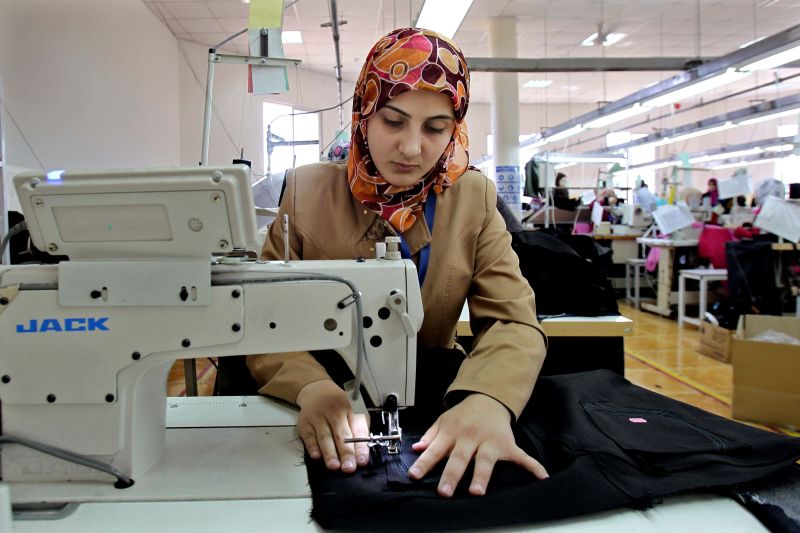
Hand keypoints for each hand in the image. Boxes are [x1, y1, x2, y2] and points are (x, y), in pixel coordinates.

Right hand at [295, 380, 369, 472]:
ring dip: (329, 453)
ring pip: (324, 437)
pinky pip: (308, 437)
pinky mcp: (305, 423)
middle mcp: (333, 411)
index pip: (357, 430)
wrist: (317, 391)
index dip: (360, 447)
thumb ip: (358, 430)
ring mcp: (317, 417)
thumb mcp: (353, 411)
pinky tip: (317, 456)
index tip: (361, 461)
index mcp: (350, 409)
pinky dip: (312, 447)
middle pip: (340, 434)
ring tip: (334, 466)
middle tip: (348, 467)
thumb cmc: (339, 406)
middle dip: (345, 452)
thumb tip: (362, 454)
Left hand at [408, 393, 547, 496]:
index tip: (415, 475)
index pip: (435, 450)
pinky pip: (521, 457)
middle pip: (460, 457)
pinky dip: (533, 467)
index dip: (424, 463)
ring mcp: (490, 442)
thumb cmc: (464, 415)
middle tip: (444, 491)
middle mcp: (470, 437)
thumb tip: (416, 449)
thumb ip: (430, 436)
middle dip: (452, 475)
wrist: (488, 399)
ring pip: (485, 460)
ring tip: (476, 491)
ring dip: (481, 475)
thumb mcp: (443, 421)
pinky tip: (541, 477)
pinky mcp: (507, 445)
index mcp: (452, 433)